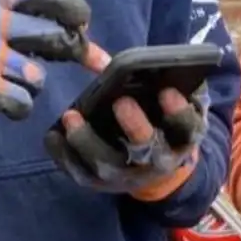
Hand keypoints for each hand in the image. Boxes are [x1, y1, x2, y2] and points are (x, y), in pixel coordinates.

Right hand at [0, 0, 93, 131]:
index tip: (82, 23)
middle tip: (60, 58)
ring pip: (38, 77)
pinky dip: (19, 108)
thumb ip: (44, 31)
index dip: (71, 7)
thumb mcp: (0, 28)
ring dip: (33, 86)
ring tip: (15, 84)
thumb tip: (99, 55)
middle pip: (54, 35)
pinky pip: (21, 101)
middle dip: (69, 51)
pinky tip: (4, 103)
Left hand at [44, 46, 207, 199]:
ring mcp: (130, 176)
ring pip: (109, 166)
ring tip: (71, 116)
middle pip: (148, 149)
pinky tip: (53, 136)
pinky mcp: (103, 184)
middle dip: (136, 126)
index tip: (167, 92)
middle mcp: (159, 161)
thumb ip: (161, 79)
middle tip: (120, 102)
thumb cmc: (162, 120)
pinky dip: (64, 157)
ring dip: (89, 142)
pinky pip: (82, 174)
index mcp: (182, 139)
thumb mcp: (171, 100)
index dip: (179, 112)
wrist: (157, 164)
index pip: (187, 128)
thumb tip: (138, 56)